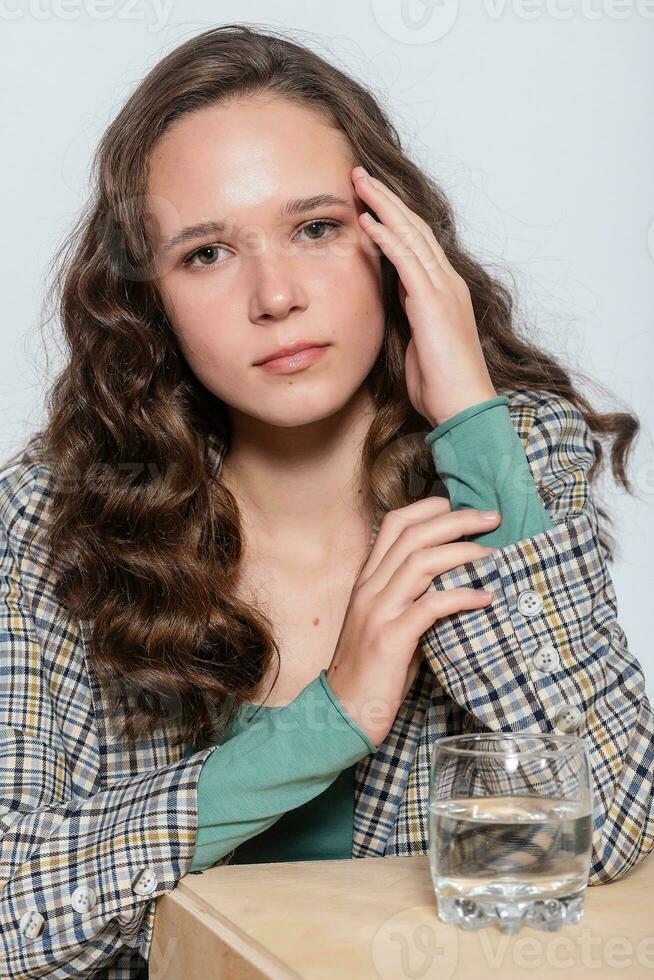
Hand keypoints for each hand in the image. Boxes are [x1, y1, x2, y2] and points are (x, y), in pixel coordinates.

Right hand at [325, 496, 499, 745]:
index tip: (460, 506)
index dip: (429, 508)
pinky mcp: (390, 640)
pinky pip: (430, 606)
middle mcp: (369, 589)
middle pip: (413, 536)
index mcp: (368, 581)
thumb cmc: (374, 671)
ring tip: (493, 555)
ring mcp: (377, 612)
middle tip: (492, 518)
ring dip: (462, 552)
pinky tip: (485, 598)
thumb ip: (413, 597)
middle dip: (456, 520)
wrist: (343, 712)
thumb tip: (459, 579)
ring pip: (420, 562)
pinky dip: (462, 596)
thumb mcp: (390, 623)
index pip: (394, 525)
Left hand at [352, 166, 496, 427]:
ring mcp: (443, 291)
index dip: (394, 217)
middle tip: (360, 174)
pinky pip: (407, 262)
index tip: (369, 199)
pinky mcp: (432, 304)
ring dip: (384, 207)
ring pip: (411, 236)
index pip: (418, 243)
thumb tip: (395, 300)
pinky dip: (387, 238)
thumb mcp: (419, 343)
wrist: (464, 408)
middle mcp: (447, 284)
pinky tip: (368, 222)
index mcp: (445, 292)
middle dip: (387, 199)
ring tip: (360, 184)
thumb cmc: (442, 385)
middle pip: (415, 228)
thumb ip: (410, 316)